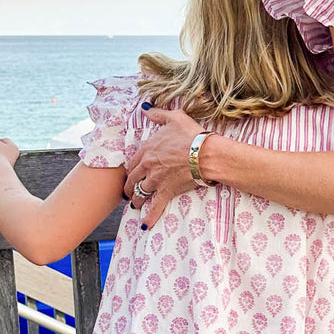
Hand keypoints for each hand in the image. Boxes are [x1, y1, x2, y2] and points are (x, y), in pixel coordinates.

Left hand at [123, 107, 205, 223]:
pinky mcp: (166, 192)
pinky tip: (144, 225)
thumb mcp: (175, 118)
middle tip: (128, 192)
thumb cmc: (192, 135)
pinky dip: (149, 217)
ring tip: (135, 205)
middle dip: (129, 187)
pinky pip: (155, 207)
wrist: (205, 153)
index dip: (130, 170)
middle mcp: (148, 166)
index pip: (132, 162)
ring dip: (136, 200)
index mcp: (147, 149)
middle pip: (133, 180)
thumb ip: (158, 114)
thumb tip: (146, 109)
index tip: (130, 174)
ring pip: (140, 194)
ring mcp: (156, 181)